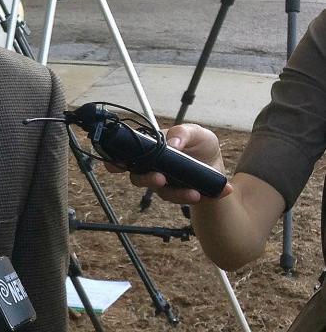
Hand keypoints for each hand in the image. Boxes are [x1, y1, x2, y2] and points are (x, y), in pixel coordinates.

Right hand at [102, 123, 231, 204]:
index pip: (125, 156)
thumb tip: (172, 144)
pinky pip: (181, 199)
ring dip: (175, 194)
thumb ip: (182, 132)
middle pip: (138, 178)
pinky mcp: (178, 195)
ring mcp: (163, 183)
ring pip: (161, 193)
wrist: (215, 163)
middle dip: (146, 180)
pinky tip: (208, 193)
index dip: (115, 162)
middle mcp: (151, 168)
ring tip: (192, 193)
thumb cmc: (199, 143)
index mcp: (149, 149)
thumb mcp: (194, 131)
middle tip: (159, 179)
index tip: (116, 166)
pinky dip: (194, 197)